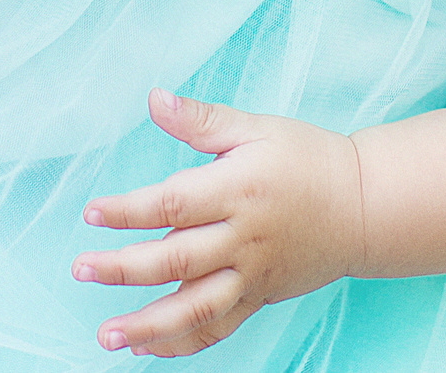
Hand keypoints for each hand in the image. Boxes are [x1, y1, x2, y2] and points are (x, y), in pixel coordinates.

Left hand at [72, 88, 363, 356]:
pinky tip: (146, 347)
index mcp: (238, 190)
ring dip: (149, 326)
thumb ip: (202, 119)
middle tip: (81, 270)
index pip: (174, 204)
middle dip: (124, 270)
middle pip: (177, 260)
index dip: (129, 210)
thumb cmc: (307, 158)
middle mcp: (243, 238)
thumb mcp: (256, 127)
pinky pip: (219, 328)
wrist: (364, 206)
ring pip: (197, 309)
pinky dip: (182, 343)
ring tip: (107, 335)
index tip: (91, 213)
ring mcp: (253, 274)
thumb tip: (154, 98)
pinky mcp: (260, 297)